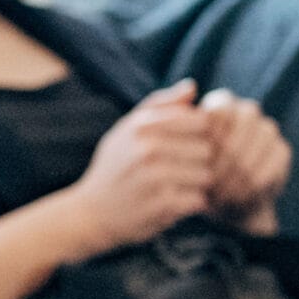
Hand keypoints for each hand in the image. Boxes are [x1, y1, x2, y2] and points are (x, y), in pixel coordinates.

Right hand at [62, 80, 214, 255]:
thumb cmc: (114, 166)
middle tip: (181, 171)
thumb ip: (160, 105)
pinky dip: (191, 204)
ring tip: (177, 187)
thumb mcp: (127, 129)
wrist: (92, 213)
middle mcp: (148, 148)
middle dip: (198, 161)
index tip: (187, 145)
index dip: (199, 134)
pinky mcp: (161, 205)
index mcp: (142, 126)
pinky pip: (198, 200)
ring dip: (196, 184)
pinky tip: (174, 203)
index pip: (200, 121)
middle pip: (207, 149)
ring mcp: (155, 178)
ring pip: (206, 175)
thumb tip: (192, 86)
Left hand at [197, 88, 291, 234]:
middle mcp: (247, 111)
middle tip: (209, 181)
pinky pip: (273, 163)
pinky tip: (238, 198)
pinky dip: (254, 184)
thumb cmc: (195, 174)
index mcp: (221, 104)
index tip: (197, 160)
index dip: (210, 135)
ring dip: (239, 172)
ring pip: (258, 143)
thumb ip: (183, 138)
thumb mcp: (182, 157)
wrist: (223, 202)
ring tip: (220, 194)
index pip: (221, 109)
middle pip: (243, 123)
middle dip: (225, 155)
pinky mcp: (282, 150)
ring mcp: (268, 129)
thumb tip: (187, 131)